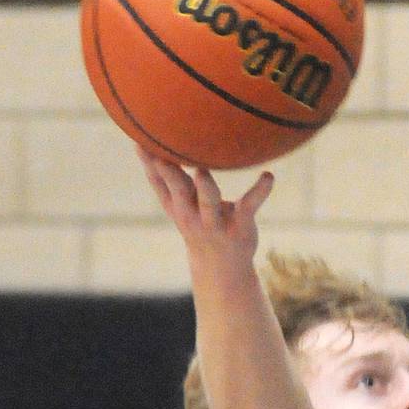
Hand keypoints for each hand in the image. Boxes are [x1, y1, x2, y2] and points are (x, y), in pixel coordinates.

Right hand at [137, 146, 274, 265]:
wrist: (221, 268)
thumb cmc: (198, 224)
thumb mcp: (178, 205)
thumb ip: (166, 178)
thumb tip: (148, 143)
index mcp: (177, 205)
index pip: (159, 182)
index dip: (149, 163)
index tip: (140, 140)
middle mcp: (192, 213)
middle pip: (177, 190)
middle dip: (169, 172)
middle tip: (162, 153)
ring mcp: (215, 221)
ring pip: (208, 201)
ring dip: (204, 187)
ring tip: (200, 171)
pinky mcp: (239, 224)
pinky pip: (249, 205)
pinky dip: (260, 190)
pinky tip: (268, 176)